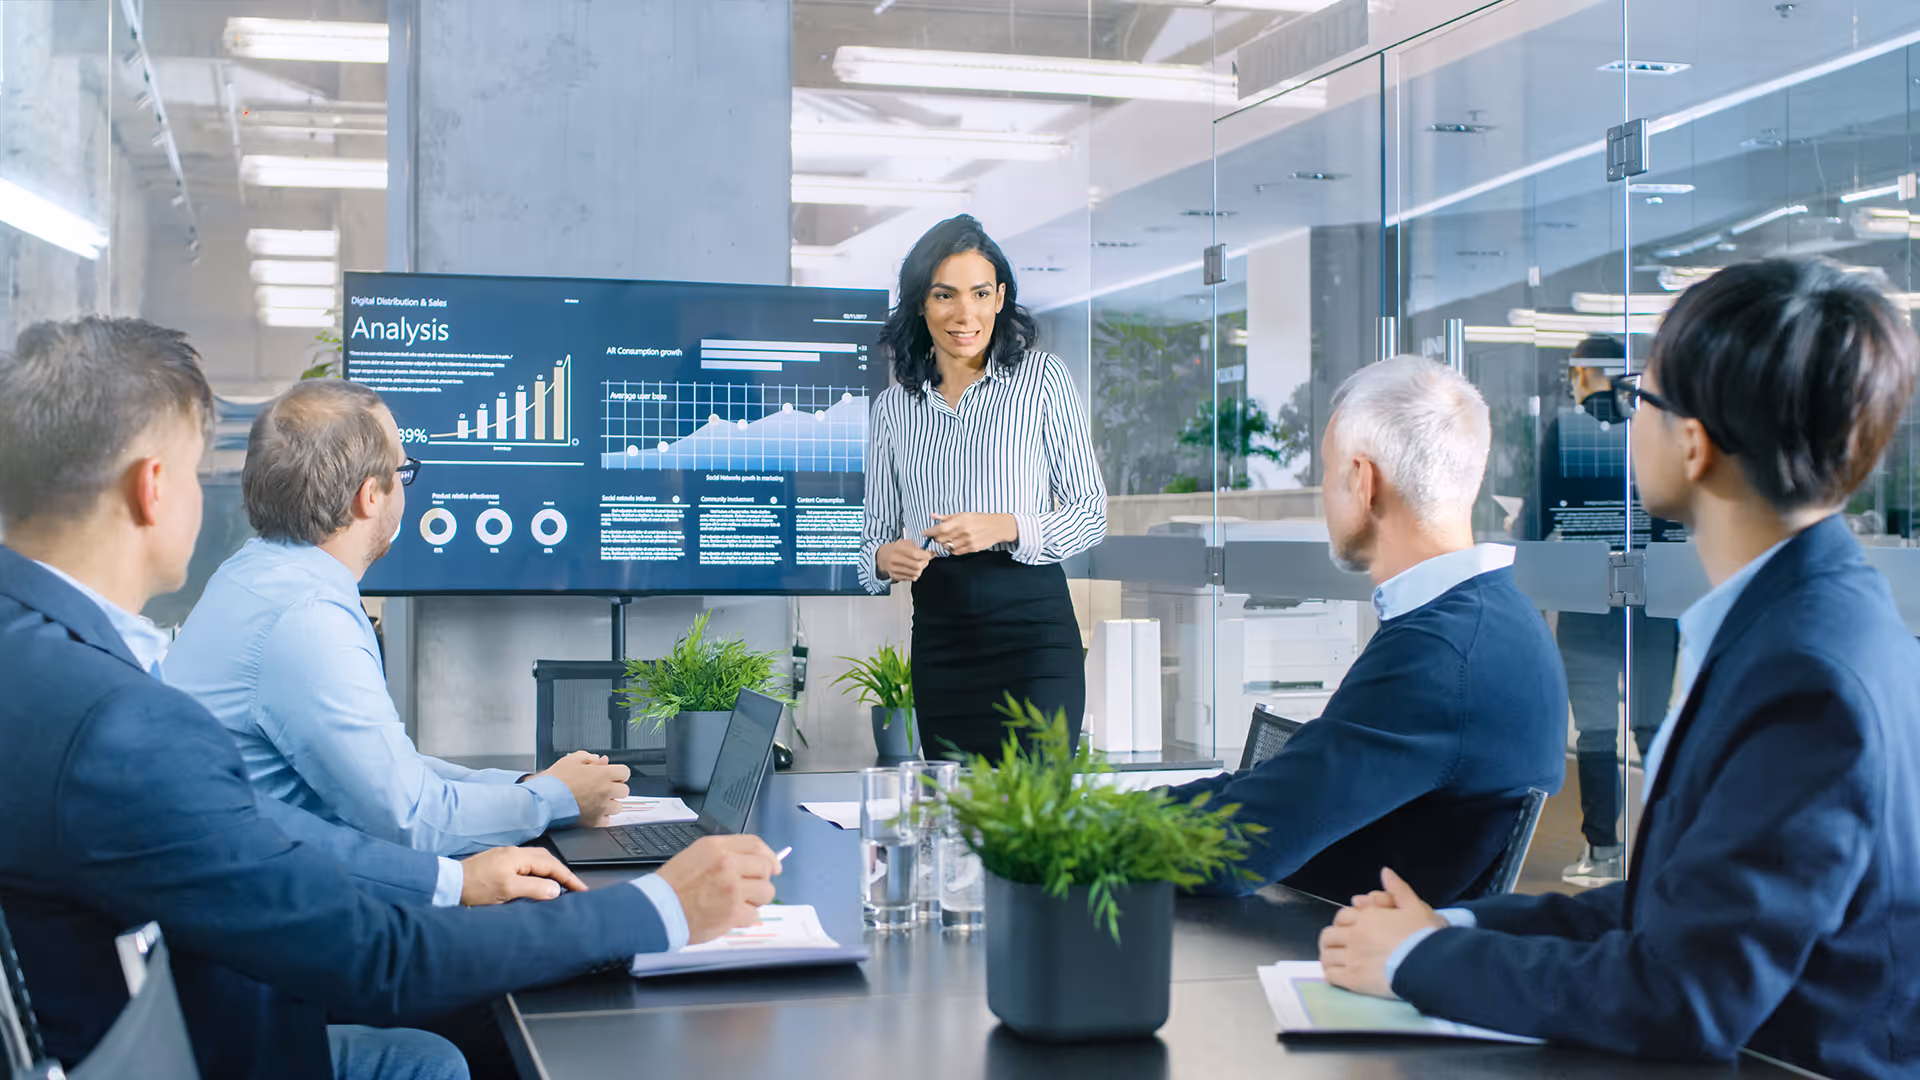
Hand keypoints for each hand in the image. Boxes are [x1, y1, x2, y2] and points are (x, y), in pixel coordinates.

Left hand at [460, 846, 586, 904]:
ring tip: (558, 887)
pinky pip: (525, 865)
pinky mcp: (498, 863)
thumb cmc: (475, 888)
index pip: (552, 865)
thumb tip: (556, 889)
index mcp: (518, 857)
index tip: (582, 889)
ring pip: (536, 861)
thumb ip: (534, 889)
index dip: (569, 878)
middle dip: (562, 873)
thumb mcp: (507, 891)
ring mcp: (505, 856)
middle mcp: (513, 852)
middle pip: (546, 859)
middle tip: (574, 888)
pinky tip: (536, 883)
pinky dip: (537, 873)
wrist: (448, 884)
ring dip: (550, 873)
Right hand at [537, 751, 630, 825]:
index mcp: (603, 774)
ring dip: (610, 803)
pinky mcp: (594, 821)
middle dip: (616, 788)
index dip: (618, 773)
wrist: (543, 800)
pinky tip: (592, 811)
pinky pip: (607, 820)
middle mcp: (606, 791)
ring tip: (597, 801)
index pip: (625, 772)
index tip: (611, 775)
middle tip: (603, 787)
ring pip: (618, 807)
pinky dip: (602, 817)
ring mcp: (601, 808)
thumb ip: (589, 758)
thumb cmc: (555, 780)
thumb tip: (600, 760)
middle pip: (624, 790)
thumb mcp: (571, 760)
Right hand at [653, 834, 781, 943]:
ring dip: (756, 899)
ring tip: (739, 902)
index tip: (774, 865)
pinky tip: (731, 915)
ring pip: (766, 892)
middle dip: (762, 879)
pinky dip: (746, 917)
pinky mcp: (733, 912)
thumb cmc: (673, 886)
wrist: (657, 910)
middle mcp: (727, 864)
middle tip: (751, 888)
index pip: (755, 844)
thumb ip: (726, 854)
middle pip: (765, 867)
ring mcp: (732, 889)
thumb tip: (755, 861)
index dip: (769, 855)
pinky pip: (755, 914)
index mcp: (717, 848)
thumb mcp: (697, 855)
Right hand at [876, 537, 933, 582]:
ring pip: (916, 573)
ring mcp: (895, 569)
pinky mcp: (895, 576)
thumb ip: (918, 547)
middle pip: (917, 565)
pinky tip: (912, 569)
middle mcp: (895, 559)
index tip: (929, 554)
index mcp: (898, 548)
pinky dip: (915, 574)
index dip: (925, 555)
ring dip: (920, 569)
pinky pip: (911, 578)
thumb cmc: (895, 549)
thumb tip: (931, 553)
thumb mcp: (904, 543)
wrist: (882, 557)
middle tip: (925, 560)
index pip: (915, 554)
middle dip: (925, 563)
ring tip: (919, 565)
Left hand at [922, 512, 1016, 555]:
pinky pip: (956, 552)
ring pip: (947, 547)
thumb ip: (947, 517)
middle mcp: (963, 532)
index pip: (939, 529)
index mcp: (960, 521)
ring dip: (946, 544)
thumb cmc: (979, 519)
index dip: (929, 532)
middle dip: (937, 538)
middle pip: (941, 540)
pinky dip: (953, 549)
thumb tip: (933, 516)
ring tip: (951, 538)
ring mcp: (967, 542)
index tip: (925, 533)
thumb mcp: (963, 514)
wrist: (997, 527)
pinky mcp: (972, 549)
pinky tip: (957, 543)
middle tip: (939, 535)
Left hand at [1318, 868, 1446, 998]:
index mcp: (1367, 917)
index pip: (1342, 916)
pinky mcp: (1354, 980)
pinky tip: (1337, 975)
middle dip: (1332, 940)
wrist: (1431, 963)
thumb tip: (1385, 872)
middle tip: (1339, 946)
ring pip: (1327, 956)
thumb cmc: (1425, 935)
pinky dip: (1331, 974)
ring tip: (1336, 961)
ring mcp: (1353, 958)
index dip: (1343, 922)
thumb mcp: (1416, 907)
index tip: (1349, 928)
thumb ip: (1399, 890)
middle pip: (1328, 936)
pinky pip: (1331, 976)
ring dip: (1329, 957)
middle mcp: (1355, 935)